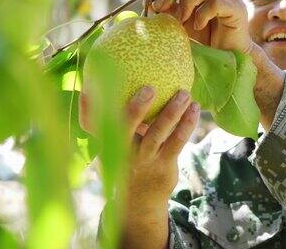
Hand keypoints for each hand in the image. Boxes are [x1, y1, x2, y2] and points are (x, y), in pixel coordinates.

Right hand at [79, 86, 199, 206]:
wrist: (140, 200)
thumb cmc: (127, 161)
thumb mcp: (114, 145)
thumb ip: (111, 120)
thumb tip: (105, 86)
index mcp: (109, 141)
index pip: (96, 122)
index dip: (90, 106)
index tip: (93, 86)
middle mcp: (124, 150)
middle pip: (127, 126)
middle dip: (137, 107)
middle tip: (150, 87)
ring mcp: (144, 158)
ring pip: (158, 132)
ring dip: (172, 111)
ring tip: (184, 93)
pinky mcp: (164, 164)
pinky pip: (177, 141)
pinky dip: (187, 124)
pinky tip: (195, 108)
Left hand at [151, 0, 251, 53]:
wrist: (226, 55)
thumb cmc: (205, 36)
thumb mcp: (181, 20)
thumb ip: (169, 9)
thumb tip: (148, 2)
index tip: (157, 4)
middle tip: (163, 9)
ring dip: (189, 1)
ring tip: (182, 19)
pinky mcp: (238, 9)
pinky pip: (216, 3)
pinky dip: (202, 14)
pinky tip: (199, 25)